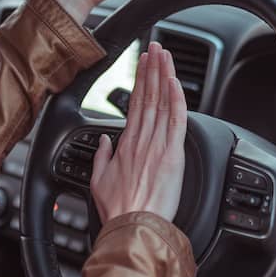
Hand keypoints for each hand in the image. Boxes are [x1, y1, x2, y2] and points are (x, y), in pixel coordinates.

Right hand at [90, 42, 186, 222]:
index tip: (142, 63)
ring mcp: (157, 146)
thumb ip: (102, 157)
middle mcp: (141, 140)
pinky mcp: (172, 155)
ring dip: (164, 76)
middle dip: (151, 69)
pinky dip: (176, 99)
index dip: (139, 81)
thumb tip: (103, 141)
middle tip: (155, 48)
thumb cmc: (118, 211)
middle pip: (148, 96)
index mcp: (125, 145)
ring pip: (162, 103)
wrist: (132, 229)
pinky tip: (175, 82)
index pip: (134, 104)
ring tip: (165, 55)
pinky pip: (176, 121)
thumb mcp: (99, 181)